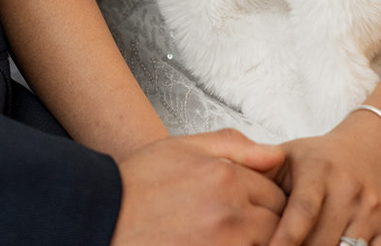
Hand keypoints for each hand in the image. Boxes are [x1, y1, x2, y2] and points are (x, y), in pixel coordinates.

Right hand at [109, 129, 286, 245]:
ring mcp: (225, 242)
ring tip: (227, 233)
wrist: (103, 217)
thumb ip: (232, 145)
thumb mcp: (180, 148)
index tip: (251, 207)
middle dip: (267, 224)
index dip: (267, 201)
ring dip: (256, 241)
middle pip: (277, 222)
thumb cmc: (138, 183)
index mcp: (225, 175)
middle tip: (240, 224)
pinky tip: (218, 241)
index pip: (275, 192)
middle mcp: (230, 210)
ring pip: (267, 245)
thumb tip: (276, 156)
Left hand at [264, 111, 380, 245]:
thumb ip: (258, 174)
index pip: (302, 212)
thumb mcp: (285, 157)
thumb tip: (226, 187)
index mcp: (318, 171)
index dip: (284, 239)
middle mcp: (349, 190)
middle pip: (322, 239)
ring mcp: (371, 211)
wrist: (368, 153)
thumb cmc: (314, 160)